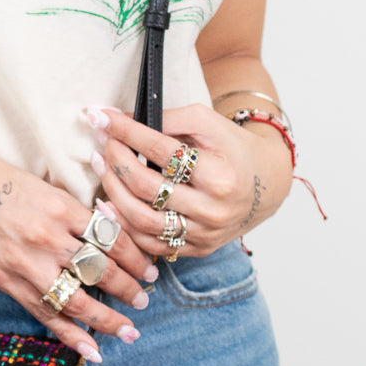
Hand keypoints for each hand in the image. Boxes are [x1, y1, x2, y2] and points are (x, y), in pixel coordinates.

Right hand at [0, 136, 158, 362]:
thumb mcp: (38, 184)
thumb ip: (69, 208)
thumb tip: (104, 226)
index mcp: (60, 206)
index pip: (112, 237)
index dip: (136, 256)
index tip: (150, 267)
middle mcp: (48, 237)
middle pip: (103, 270)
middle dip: (129, 288)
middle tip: (144, 298)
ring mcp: (26, 263)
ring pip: (79, 299)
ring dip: (108, 319)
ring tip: (128, 329)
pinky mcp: (7, 281)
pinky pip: (45, 314)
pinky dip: (69, 335)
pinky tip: (91, 350)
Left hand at [89, 104, 293, 258]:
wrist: (265, 184)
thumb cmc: (232, 148)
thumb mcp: (207, 122)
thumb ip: (167, 119)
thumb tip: (120, 120)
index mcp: (219, 175)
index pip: (160, 150)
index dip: (126, 132)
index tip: (101, 116)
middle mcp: (212, 210)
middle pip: (147, 187)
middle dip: (116, 161)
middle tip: (101, 143)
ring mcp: (203, 234)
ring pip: (143, 221)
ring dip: (112, 192)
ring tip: (101, 168)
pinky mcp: (196, 249)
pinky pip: (150, 244)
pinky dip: (124, 225)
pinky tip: (108, 203)